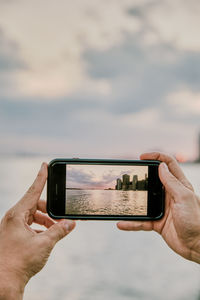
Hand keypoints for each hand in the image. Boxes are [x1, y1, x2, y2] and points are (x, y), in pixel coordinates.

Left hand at [0, 163, 75, 298]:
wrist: (3, 282)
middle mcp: (13, 218)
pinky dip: (40, 229)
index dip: (41, 177)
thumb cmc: (18, 262)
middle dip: (49, 210)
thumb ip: (59, 231)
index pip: (33, 190)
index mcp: (17, 215)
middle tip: (61, 218)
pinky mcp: (14, 235)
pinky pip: (30, 226)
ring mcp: (13, 227)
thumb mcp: (44, 244)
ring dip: (46, 222)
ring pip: (33, 216)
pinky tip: (47, 238)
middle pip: (35, 205)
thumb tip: (70, 223)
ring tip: (56, 231)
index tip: (45, 165)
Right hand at [117, 152, 199, 263]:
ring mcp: (162, 208)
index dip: (156, 156)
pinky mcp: (157, 222)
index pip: (167, 164)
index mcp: (179, 185)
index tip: (142, 156)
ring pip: (143, 201)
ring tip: (121, 198)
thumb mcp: (184, 198)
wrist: (198, 246)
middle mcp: (170, 194)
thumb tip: (161, 166)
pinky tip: (122, 223)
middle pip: (152, 180)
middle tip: (127, 175)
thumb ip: (172, 182)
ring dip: (132, 201)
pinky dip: (131, 223)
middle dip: (140, 177)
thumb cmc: (196, 221)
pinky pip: (141, 221)